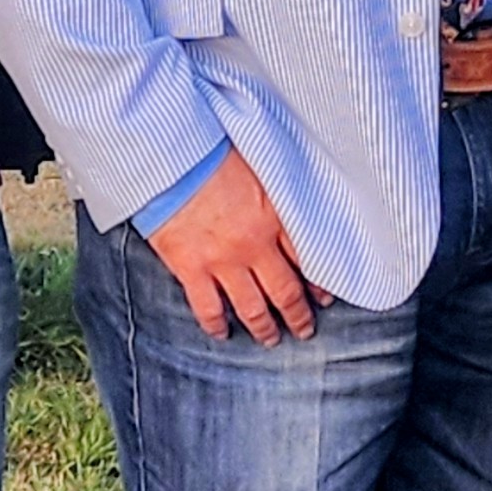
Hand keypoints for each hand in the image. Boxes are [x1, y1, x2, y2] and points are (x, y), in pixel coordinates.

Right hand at [147, 150, 323, 343]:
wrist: (168, 153)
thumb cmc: (210, 151)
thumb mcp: (258, 165)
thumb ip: (275, 193)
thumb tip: (292, 203)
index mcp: (274, 217)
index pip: (307, 260)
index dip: (319, 284)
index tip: (323, 298)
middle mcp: (253, 245)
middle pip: (285, 292)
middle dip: (298, 316)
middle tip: (304, 330)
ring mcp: (222, 261)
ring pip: (252, 308)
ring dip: (264, 328)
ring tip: (270, 339)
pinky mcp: (190, 268)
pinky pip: (208, 308)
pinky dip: (216, 325)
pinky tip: (222, 333)